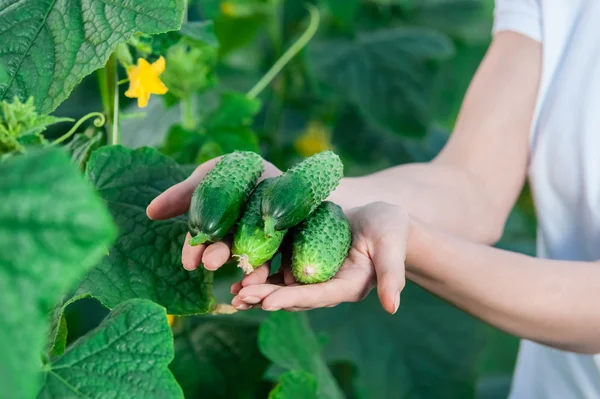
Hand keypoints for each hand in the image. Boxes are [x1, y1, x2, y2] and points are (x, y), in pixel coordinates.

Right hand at [146, 156, 281, 270]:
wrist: (280, 169)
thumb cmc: (237, 172)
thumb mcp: (209, 176)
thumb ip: (183, 194)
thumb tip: (151, 211)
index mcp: (218, 228)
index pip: (204, 242)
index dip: (195, 252)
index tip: (189, 262)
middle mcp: (239, 239)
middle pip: (229, 250)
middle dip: (220, 256)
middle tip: (213, 262)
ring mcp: (265, 242)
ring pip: (257, 259)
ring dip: (250, 271)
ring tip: (246, 276)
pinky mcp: (291, 242)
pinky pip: (285, 258)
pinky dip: (281, 270)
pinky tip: (279, 276)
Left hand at [230, 202, 409, 313]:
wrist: (382, 219)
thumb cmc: (390, 230)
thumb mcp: (391, 247)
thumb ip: (391, 275)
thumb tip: (392, 307)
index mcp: (347, 286)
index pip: (317, 296)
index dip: (292, 299)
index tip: (267, 302)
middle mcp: (328, 285)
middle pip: (294, 296)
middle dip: (266, 297)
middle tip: (239, 298)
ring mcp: (315, 275)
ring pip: (283, 287)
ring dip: (259, 291)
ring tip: (234, 293)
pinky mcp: (305, 261)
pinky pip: (281, 271)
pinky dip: (262, 274)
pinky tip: (240, 276)